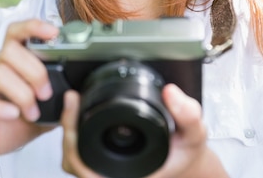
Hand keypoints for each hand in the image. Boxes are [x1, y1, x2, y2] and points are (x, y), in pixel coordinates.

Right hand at [0, 19, 58, 176]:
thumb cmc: (5, 127)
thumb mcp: (39, 115)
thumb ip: (56, 104)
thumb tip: (78, 97)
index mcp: (7, 65)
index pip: (15, 33)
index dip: (33, 27)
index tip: (54, 32)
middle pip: (9, 51)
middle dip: (34, 71)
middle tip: (46, 94)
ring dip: (22, 93)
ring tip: (32, 113)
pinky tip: (13, 115)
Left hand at [60, 85, 228, 177]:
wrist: (186, 161)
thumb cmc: (185, 153)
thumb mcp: (195, 134)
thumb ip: (188, 115)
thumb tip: (170, 92)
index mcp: (129, 173)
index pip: (84, 164)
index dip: (72, 139)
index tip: (73, 105)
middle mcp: (113, 174)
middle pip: (71, 160)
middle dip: (67, 129)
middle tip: (71, 99)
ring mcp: (106, 169)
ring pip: (73, 158)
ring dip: (69, 132)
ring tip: (73, 103)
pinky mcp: (104, 162)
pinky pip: (80, 153)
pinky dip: (76, 134)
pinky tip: (79, 112)